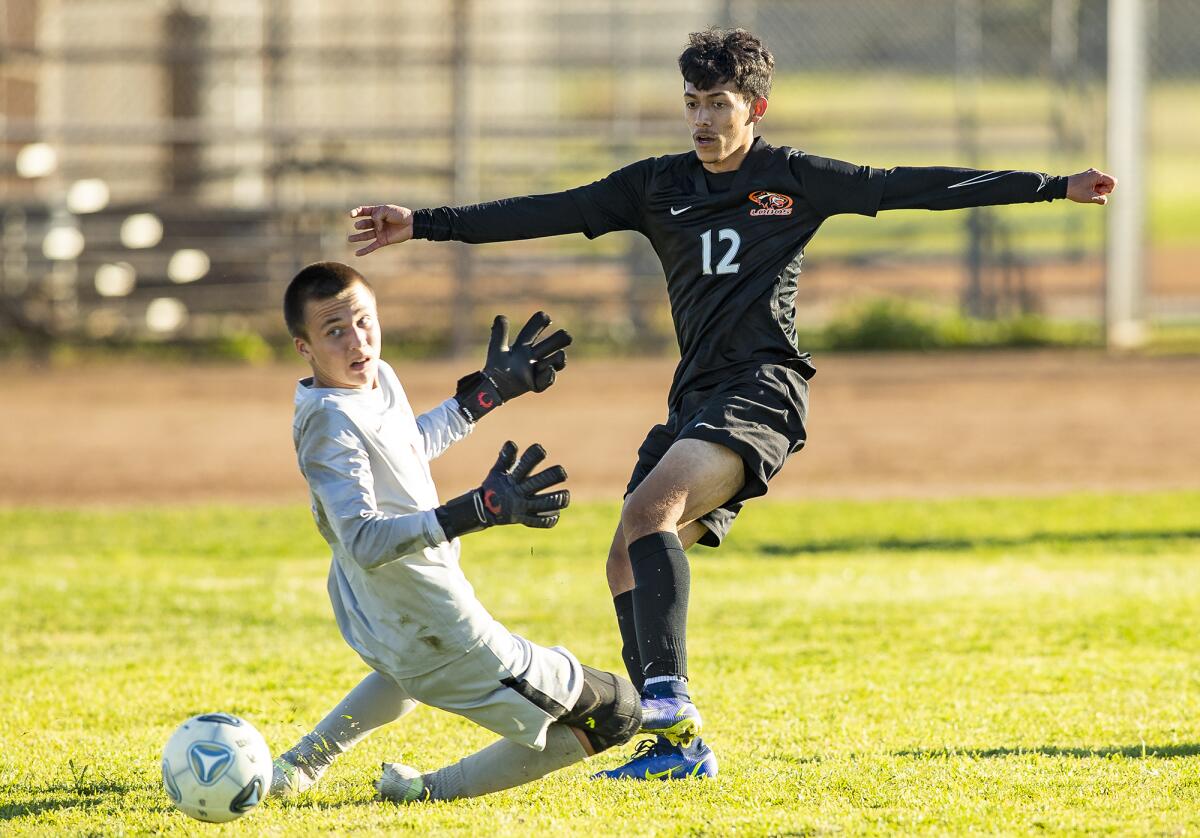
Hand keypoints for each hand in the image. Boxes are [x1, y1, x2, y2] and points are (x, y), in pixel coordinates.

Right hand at [348, 204, 413, 255]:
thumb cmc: (399, 214)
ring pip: (365, 235)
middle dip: (361, 225)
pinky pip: (372, 246)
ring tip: (350, 239)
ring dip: (357, 237)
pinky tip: (357, 253)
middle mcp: (376, 222)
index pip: (362, 211)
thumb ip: (377, 217)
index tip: (351, 215)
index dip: (356, 212)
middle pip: (364, 224)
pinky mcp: (383, 240)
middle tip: (359, 226)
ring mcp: (379, 232)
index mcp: (376, 212)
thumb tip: (374, 228)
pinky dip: (365, 250)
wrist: (411, 223)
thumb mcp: (386, 210)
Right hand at [434, 442, 569, 539]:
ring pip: (544, 503)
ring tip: (565, 494)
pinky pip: (539, 521)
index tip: (542, 451)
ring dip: (557, 499)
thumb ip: (505, 457)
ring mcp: (522, 507)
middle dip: (553, 476)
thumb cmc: (494, 486)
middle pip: (540, 482)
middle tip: (562, 473)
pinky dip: (549, 519)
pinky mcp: (524, 519)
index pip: (525, 463)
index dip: (534, 455)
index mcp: (513, 479)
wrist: (482, 510)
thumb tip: (511, 443)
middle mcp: (519, 492)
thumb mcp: (497, 471)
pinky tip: (556, 513)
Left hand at [454, 312, 571, 421]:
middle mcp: (534, 355)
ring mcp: (538, 369)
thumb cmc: (496, 367)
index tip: (546, 318)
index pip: (536, 329)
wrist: (494, 387)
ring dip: (558, 358)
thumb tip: (500, 317)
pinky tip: (549, 369)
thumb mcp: (496, 348)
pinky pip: (548, 379)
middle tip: (565, 335)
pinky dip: (549, 374)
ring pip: (556, 360)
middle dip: (561, 338)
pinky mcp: (538, 383)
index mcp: (524, 344)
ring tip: (560, 354)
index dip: (541, 322)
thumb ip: (499, 333)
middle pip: (554, 343)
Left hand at [1066, 168, 1116, 205]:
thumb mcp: (1089, 198)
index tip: (1099, 192)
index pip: (1113, 181)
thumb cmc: (1075, 192)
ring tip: (1088, 192)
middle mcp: (1095, 172)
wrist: (1061, 187)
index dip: (1109, 189)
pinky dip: (1093, 187)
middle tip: (1092, 193)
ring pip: (1102, 183)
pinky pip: (1096, 182)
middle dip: (1102, 190)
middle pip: (1108, 182)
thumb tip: (1104, 200)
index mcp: (1098, 175)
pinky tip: (1085, 190)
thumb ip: (1100, 199)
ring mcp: (1091, 173)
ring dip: (1097, 189)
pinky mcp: (1087, 176)